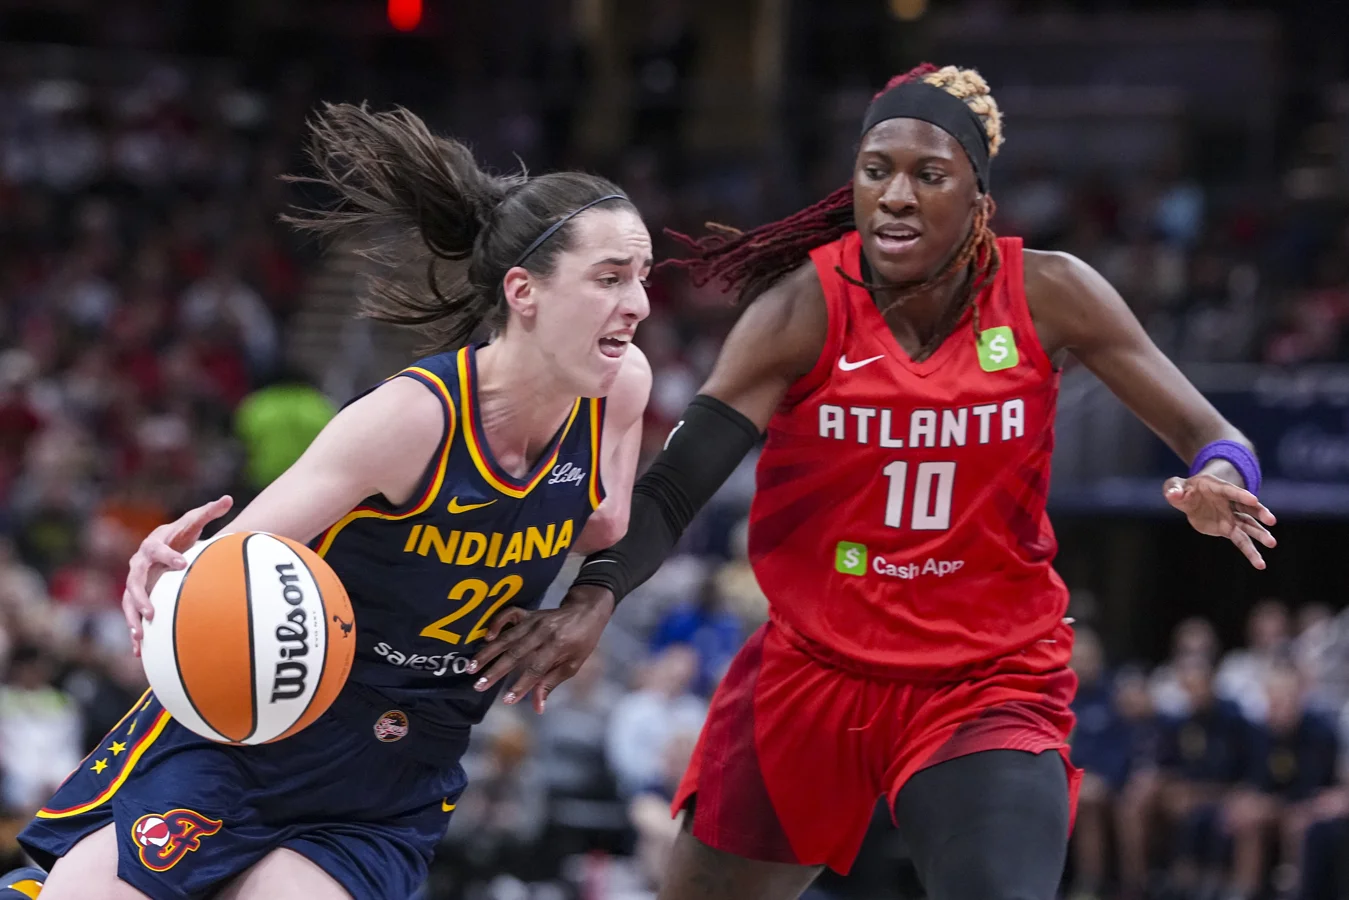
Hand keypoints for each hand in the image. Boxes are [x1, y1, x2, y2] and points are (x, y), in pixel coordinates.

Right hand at [122, 495, 233, 655]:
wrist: (166, 546)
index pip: (157, 550)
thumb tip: (228, 498)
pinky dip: (134, 631)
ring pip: (128, 601)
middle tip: (151, 612)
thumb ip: (209, 512)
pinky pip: (132, 616)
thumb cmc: (182, 535)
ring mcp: (135, 582)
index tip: (182, 563)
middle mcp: (139, 564)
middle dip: (141, 597)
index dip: (168, 556)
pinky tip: (139, 651)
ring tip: (140, 635)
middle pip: (134, 581)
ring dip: (132, 618)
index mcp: (153, 545)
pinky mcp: (136, 597)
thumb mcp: (194, 523)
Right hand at [467, 585, 615, 712]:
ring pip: (507, 637)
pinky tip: (486, 638)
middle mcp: (543, 633)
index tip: (507, 700)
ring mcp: (533, 621)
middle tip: (478, 685)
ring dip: (488, 653)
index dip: (521, 685)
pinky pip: (508, 614)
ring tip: (471, 667)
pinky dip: (496, 624)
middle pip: (516, 653)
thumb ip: (551, 683)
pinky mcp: (528, 613)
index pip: (536, 669)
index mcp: (557, 647)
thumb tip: (537, 708)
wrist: (587, 611)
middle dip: (496, 671)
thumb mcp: (573, 665)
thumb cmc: (581, 642)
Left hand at [1164, 473, 1275, 568]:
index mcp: (1217, 487)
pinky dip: (1250, 551)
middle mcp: (1229, 502)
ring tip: (1272, 543)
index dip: (1241, 495)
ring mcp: (1231, 516)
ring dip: (1260, 534)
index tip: (1254, 500)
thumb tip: (1174, 494)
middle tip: (1271, 520)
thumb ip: (1174, 489)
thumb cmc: (1183, 490)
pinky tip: (1260, 564)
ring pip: (1248, 526)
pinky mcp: (1228, 529)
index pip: (1230, 491)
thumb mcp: (1174, 486)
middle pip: (1247, 507)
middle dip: (1259, 513)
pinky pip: (1241, 541)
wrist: (1189, 497)